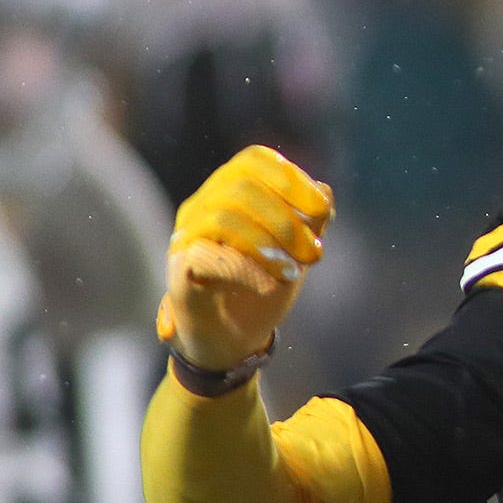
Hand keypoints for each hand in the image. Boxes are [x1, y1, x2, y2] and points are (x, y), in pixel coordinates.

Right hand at [157, 145, 332, 370]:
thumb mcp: (298, 251)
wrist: (235, 341)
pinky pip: (205, 255)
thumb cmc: (265, 287)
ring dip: (268, 244)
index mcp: (231, 193)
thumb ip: (310, 221)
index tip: (323, 210)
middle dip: (287, 220)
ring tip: (293, 274)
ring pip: (223, 217)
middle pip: (241, 186)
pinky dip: (245, 268)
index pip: (255, 160)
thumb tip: (324, 191)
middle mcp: (202, 207)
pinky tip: (268, 283)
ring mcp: (185, 238)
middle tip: (315, 254)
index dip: (292, 178)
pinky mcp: (177, 272)